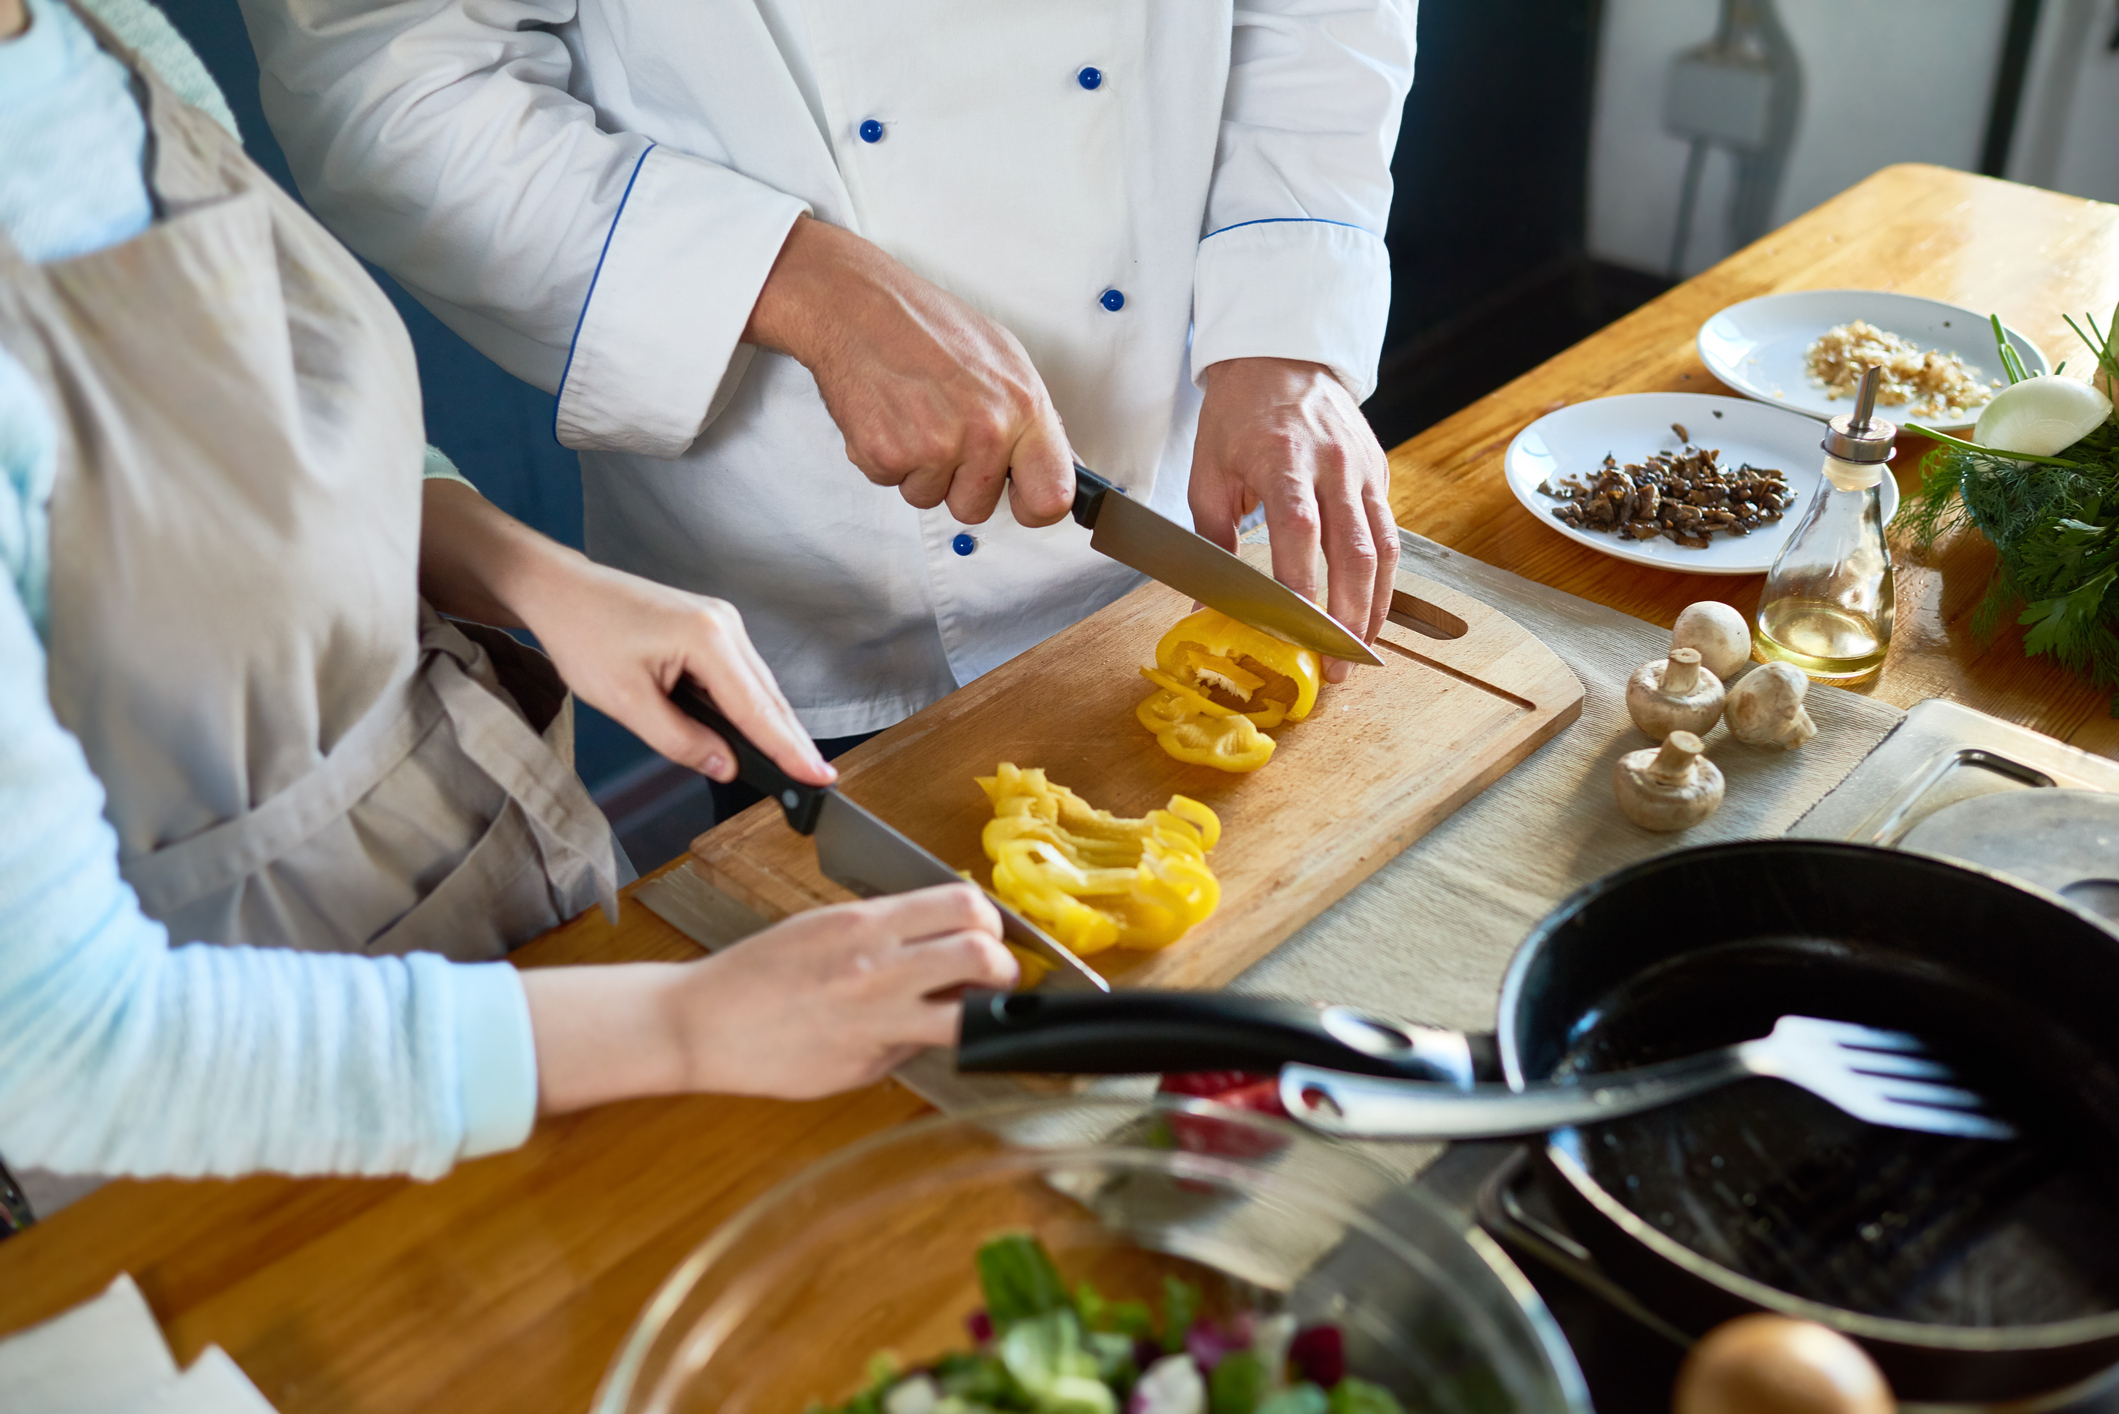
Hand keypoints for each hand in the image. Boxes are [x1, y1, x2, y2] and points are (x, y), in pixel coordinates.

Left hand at [417, 479, 828, 787]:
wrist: (562, 590)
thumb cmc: (584, 636)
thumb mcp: (625, 701)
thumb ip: (679, 738)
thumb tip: (724, 765)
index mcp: (707, 639)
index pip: (757, 709)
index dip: (788, 749)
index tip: (818, 778)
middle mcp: (725, 625)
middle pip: (769, 697)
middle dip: (793, 741)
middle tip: (819, 781)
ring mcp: (721, 622)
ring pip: (759, 686)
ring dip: (774, 725)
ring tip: (795, 765)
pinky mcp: (711, 627)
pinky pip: (741, 674)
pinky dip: (752, 706)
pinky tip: (758, 731)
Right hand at [521, 884, 1018, 1112]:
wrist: (704, 1022)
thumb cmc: (760, 972)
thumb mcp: (827, 926)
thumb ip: (891, 931)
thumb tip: (951, 937)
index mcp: (866, 924)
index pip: (964, 904)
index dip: (989, 921)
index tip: (987, 933)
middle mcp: (877, 969)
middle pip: (984, 955)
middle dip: (1004, 967)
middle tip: (995, 976)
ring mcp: (876, 1022)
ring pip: (969, 1016)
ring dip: (983, 1013)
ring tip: (971, 1012)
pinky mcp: (869, 1066)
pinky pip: (922, 1051)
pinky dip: (926, 1044)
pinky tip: (901, 1036)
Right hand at [745, 216, 1074, 527]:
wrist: (858, 306)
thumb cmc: (929, 326)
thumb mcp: (1004, 360)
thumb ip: (1034, 420)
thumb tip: (1063, 465)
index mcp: (1024, 407)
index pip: (1051, 498)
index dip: (1034, 507)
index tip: (1021, 498)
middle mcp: (985, 430)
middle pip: (976, 509)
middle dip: (957, 483)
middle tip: (942, 432)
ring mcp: (935, 446)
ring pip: (928, 498)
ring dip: (916, 468)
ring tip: (912, 414)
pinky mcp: (887, 454)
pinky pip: (889, 483)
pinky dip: (882, 456)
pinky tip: (886, 414)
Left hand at [1189, 358, 1399, 681]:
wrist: (1282, 358)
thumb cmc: (1238, 417)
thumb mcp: (1209, 474)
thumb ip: (1212, 542)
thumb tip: (1206, 605)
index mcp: (1284, 459)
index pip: (1300, 533)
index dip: (1301, 588)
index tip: (1294, 635)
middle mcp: (1334, 466)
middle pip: (1353, 551)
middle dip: (1347, 617)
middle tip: (1335, 667)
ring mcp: (1364, 471)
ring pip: (1384, 550)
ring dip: (1374, 608)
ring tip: (1359, 653)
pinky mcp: (1380, 475)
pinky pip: (1390, 535)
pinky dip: (1383, 580)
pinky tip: (1370, 612)